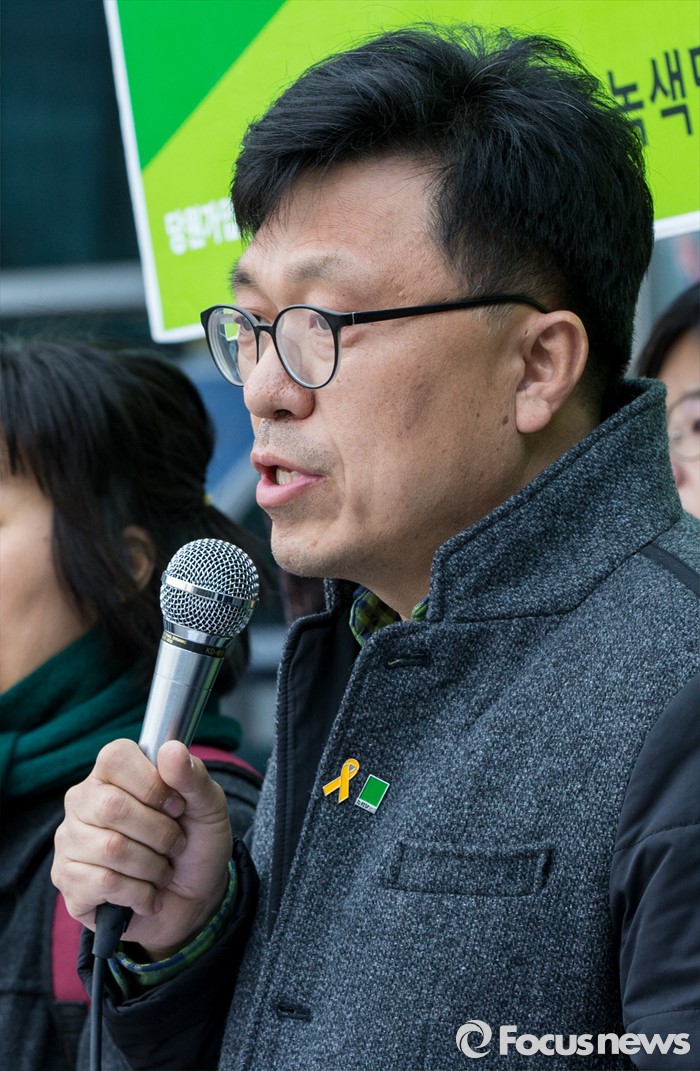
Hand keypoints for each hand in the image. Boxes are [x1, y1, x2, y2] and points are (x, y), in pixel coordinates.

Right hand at [52, 739, 232, 959]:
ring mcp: (70, 840)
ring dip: (153, 867)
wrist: (192, 900)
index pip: (116, 758)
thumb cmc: (195, 843)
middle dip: (160, 833)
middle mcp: (82, 801)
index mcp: (112, 772)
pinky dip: (140, 893)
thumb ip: (193, 776)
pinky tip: (146, 894)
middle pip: (113, 807)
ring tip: (162, 871)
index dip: (153, 785)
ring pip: (111, 849)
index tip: (177, 806)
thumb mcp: (209, 807)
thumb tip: (171, 749)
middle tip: (175, 845)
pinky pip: (104, 883)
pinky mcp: (67, 881)